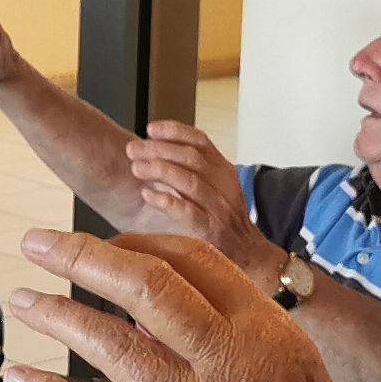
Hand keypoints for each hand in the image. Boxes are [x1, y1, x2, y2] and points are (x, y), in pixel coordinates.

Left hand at [2, 230, 380, 381]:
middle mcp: (235, 363)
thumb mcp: (292, 372)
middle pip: (146, 286)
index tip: (104, 245)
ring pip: (114, 344)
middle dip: (82, 256)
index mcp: (268, 331)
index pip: (192, 260)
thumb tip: (151, 320)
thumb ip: (229, 341)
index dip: (136, 243)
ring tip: (25, 299)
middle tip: (38, 243)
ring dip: (58, 315)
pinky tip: (22, 378)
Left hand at [122, 121, 284, 286]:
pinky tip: (148, 195)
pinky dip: (167, 202)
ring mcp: (218, 207)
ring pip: (189, 181)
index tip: (150, 129)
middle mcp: (223, 184)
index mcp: (223, 169)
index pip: (200, 140)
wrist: (247, 253)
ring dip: (160, 171)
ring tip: (136, 168)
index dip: (175, 131)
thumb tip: (155, 150)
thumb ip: (194, 169)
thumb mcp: (216, 187)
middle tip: (133, 150)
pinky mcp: (211, 229)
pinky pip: (188, 212)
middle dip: (159, 150)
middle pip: (191, 157)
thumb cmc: (223, 219)